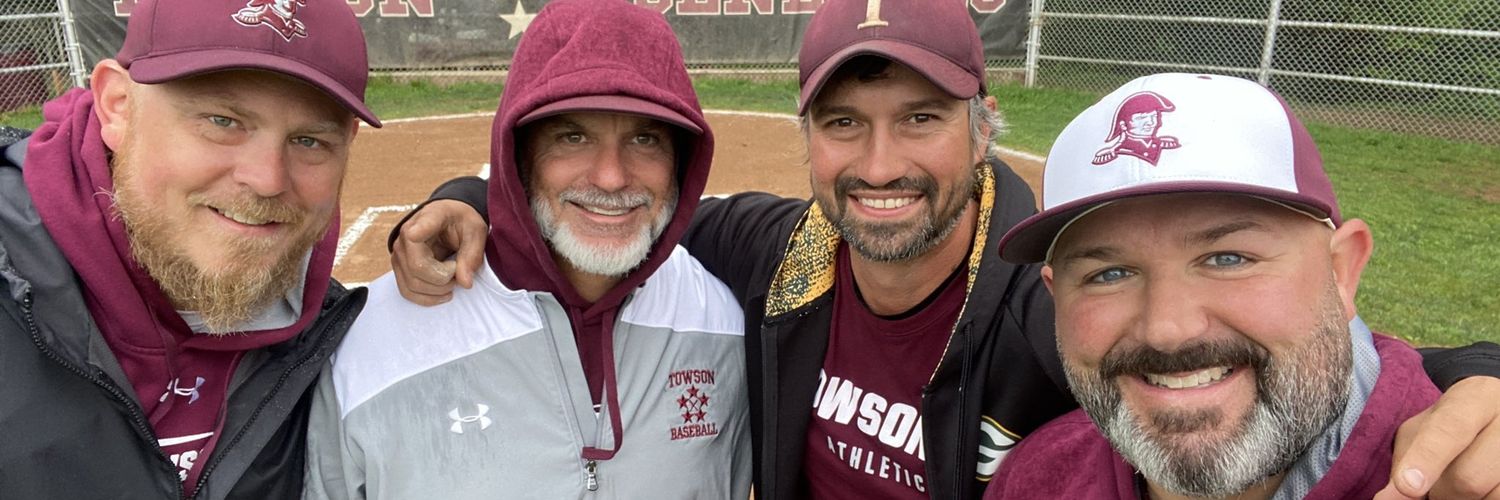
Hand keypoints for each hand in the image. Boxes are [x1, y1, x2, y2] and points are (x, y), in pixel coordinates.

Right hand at [389, 199, 486, 305]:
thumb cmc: (462, 222)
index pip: (417, 230)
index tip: (415, 235)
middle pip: (417, 268)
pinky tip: (443, 294)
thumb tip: (465, 282)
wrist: (450, 219)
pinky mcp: (400, 268)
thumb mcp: (476, 232)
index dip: (418, 234)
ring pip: (411, 284)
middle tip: (459, 272)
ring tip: (454, 281)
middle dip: (443, 279)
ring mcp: (399, 254)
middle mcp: (406, 237)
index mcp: (428, 218)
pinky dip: (427, 298)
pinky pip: (407, 291)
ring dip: (437, 291)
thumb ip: (472, 255)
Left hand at [1376, 376, 1499, 498]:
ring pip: (1490, 496)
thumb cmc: (1449, 422)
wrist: (1494, 411)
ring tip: (1454, 483)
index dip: (1427, 459)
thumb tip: (1386, 498)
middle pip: (1469, 477)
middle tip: (1431, 486)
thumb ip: (1404, 459)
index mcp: (1476, 399)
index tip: (1408, 486)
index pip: (1450, 429)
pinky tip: (1476, 490)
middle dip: (1441, 492)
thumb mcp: (1421, 428)